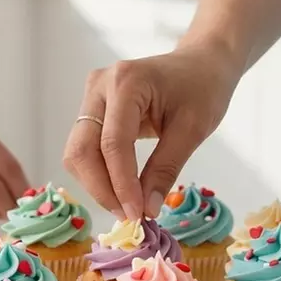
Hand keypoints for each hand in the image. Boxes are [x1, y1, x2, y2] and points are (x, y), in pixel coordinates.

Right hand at [63, 45, 240, 219]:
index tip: (136, 215)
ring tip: (127, 205)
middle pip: (82, 149)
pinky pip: (85, 148)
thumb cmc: (203, 89)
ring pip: (77, 152)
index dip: (121, 184)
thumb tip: (145, 210)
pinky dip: (99, 173)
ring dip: (97, 184)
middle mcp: (99, 86)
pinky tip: (121, 189)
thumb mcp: (192, 130)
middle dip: (101, 188)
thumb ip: (165, 169)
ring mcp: (91, 96)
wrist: (200, 64)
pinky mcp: (92, 108)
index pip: (112, 143)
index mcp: (126, 82)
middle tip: (129, 216)